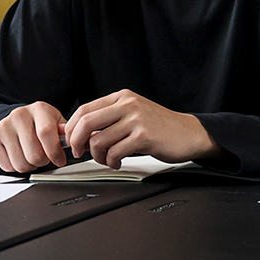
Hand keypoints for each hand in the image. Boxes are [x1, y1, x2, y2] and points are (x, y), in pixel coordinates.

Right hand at [0, 101, 67, 172]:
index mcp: (39, 109)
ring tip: (31, 156)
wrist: (16, 120)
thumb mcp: (56, 122)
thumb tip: (72, 141)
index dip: (55, 152)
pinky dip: (15, 167)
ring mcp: (3, 126)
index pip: (46, 133)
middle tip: (44, 157)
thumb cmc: (39, 123)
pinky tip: (18, 155)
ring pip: (20, 164)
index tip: (59, 160)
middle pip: (34, 154)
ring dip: (29, 166)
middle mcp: (19, 115)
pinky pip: (7, 166)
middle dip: (43, 162)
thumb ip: (65, 132)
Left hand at [64, 89, 219, 169]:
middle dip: (77, 142)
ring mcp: (136, 119)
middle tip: (79, 152)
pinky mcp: (144, 136)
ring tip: (108, 159)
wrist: (189, 133)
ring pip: (99, 141)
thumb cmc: (159, 127)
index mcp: (122, 97)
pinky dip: (112, 162)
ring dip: (98, 156)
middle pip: (86, 122)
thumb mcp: (133, 114)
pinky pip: (115, 152)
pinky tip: (119, 162)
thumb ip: (109, 119)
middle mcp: (128, 104)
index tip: (71, 140)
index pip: (85, 109)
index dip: (71, 128)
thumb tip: (79, 133)